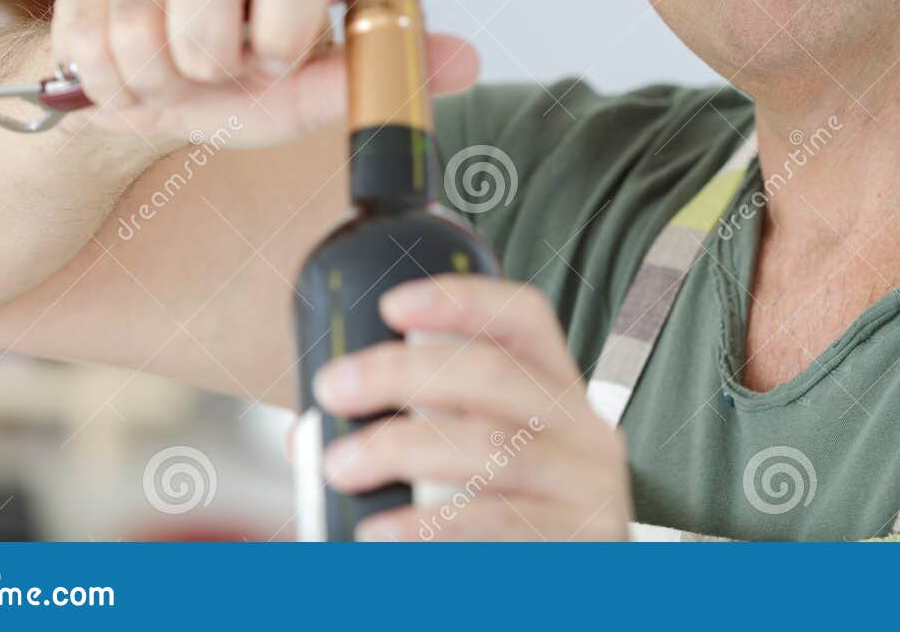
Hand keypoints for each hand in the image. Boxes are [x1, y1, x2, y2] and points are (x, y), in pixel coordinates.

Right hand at [49, 0, 477, 148]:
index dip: (282, 30)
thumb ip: (376, 77)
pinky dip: (108, 84)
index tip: (270, 64)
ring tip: (170, 79)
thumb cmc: (238, 93)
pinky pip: (86, 41)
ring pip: (138, 24)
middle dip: (205, 59)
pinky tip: (126, 77)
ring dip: (154, 79)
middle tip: (214, 73)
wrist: (147, 105)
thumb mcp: (305, 96)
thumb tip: (470, 62)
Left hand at [314, 275, 631, 540]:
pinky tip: (379, 532)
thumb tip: (311, 434)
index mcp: (560, 393)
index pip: (525, 319)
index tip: (391, 305)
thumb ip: (416, 437)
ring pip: (489, 446)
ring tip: (340, 465)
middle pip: (495, 373)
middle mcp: (585, 430)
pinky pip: (495, 523)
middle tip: (334, 387)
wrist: (578, 608)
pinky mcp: (580, 545)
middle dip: (402, 372)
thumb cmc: (515, 529)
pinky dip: (427, 526)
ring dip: (401, 448)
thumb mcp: (483, 470)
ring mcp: (588, 488)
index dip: (462, 300)